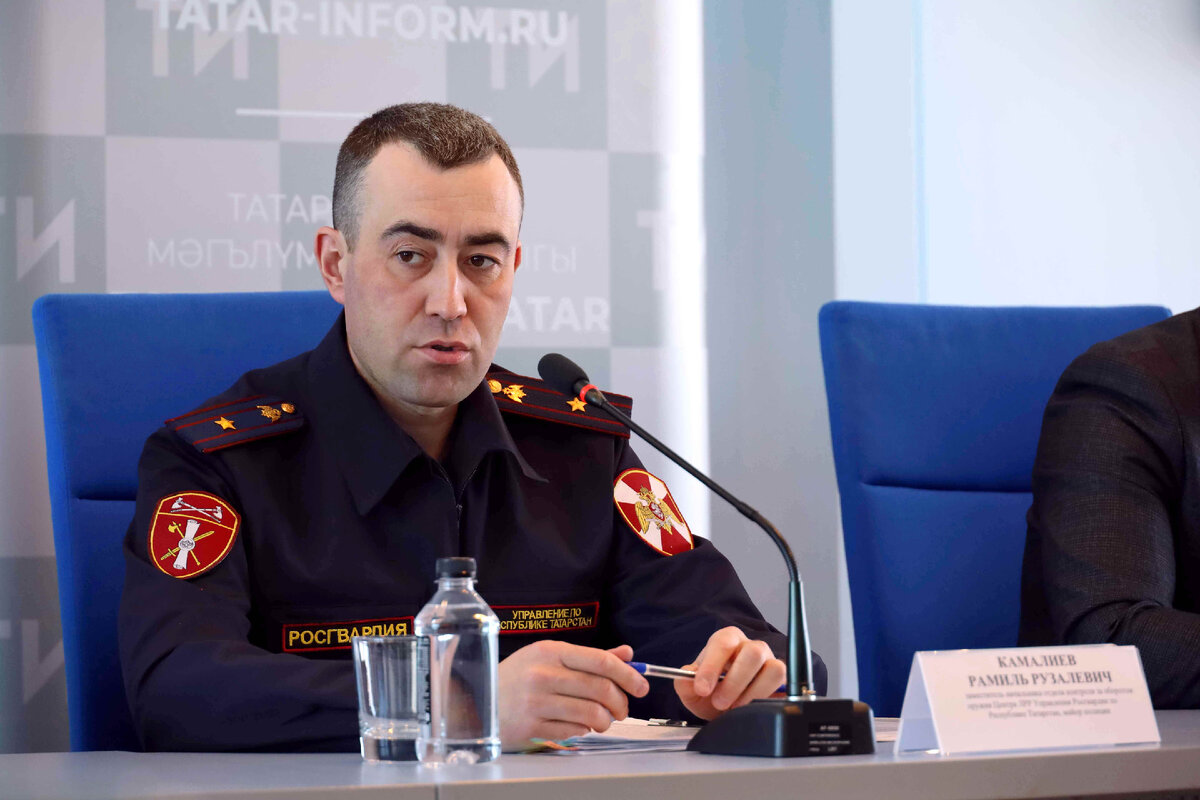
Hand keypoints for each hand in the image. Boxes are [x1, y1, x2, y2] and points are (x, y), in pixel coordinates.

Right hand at [497, 640, 648, 749]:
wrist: (476, 700)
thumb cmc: (518, 677)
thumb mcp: (549, 658)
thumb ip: (590, 658)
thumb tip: (627, 654)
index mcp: (550, 651)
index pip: (600, 661)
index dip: (628, 675)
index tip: (641, 686)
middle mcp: (543, 674)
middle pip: (600, 689)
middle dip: (620, 703)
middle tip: (622, 709)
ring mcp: (536, 702)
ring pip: (591, 714)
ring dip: (605, 721)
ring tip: (602, 721)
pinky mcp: (531, 726)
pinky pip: (572, 732)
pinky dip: (583, 731)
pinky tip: (578, 726)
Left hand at [673, 627, 785, 719]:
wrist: (726, 709)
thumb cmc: (711, 693)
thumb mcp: (691, 691)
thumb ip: (684, 683)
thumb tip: (686, 677)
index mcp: (727, 640)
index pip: (723, 643)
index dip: (712, 666)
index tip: (702, 688)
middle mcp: (751, 646)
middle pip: (752, 652)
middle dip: (734, 682)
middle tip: (719, 702)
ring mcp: (769, 661)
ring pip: (773, 668)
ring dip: (752, 693)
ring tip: (736, 708)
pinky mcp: (782, 680)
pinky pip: (783, 684)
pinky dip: (767, 698)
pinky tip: (752, 708)